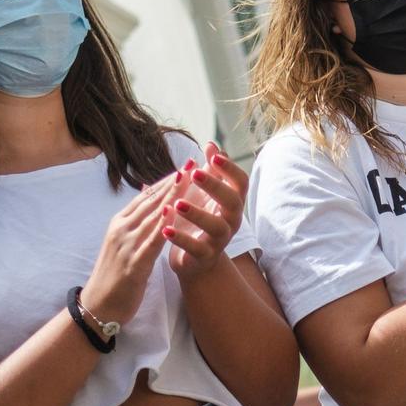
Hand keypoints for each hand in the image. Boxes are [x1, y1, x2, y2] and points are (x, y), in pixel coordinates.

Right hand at [80, 172, 176, 326]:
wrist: (97, 306)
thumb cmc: (114, 275)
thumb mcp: (123, 243)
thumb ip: (135, 222)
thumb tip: (146, 199)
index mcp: (119, 223)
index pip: (146, 197)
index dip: (166, 181)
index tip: (185, 166)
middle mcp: (121, 229)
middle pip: (151, 201)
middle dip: (173, 183)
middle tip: (192, 165)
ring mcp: (126, 245)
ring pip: (153, 216)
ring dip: (172, 197)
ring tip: (189, 181)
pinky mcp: (133, 263)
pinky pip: (152, 241)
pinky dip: (163, 226)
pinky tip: (175, 213)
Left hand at [166, 144, 249, 283]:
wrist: (196, 261)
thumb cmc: (201, 221)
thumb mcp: (205, 195)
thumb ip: (210, 171)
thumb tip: (212, 143)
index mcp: (232, 203)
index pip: (241, 182)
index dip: (230, 168)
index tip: (213, 156)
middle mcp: (231, 220)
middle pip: (232, 201)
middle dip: (215, 186)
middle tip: (194, 173)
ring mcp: (220, 240)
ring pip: (216, 226)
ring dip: (197, 214)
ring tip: (177, 204)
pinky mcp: (205, 256)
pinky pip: (196, 248)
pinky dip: (181, 238)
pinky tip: (165, 229)